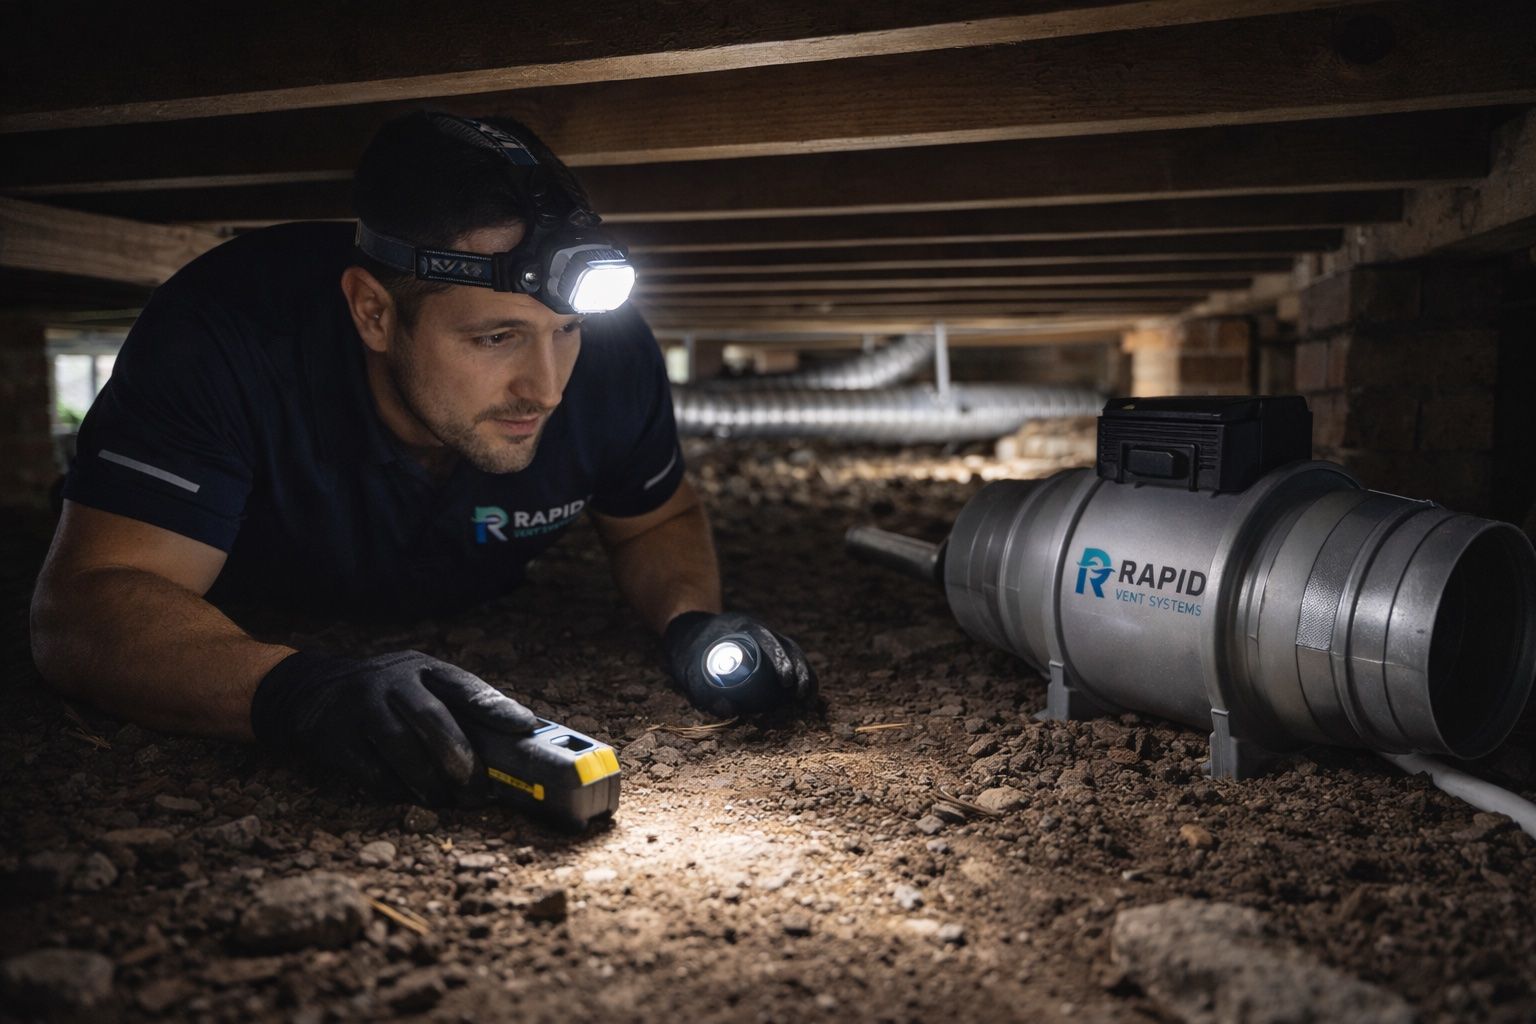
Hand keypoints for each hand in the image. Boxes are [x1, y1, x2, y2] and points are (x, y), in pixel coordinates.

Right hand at [251, 650, 537, 804]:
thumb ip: (456, 707)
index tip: (525, 729)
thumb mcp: (419, 684)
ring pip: (401, 747)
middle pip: (431, 719)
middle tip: (479, 789)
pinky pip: (371, 770)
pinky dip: (396, 789)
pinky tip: (411, 798)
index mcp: (423, 668)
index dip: (497, 708)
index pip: (465, 686)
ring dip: (429, 781)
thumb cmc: (387, 695)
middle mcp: (392, 682)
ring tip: (447, 800)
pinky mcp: (336, 737)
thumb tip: (512, 744)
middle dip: (459, 757)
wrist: (313, 692)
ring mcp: (361, 707)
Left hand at [663, 611, 817, 715]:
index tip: (786, 681)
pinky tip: (805, 698)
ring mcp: (767, 638)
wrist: (689, 637)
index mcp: (741, 626)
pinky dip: (800, 677)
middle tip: (800, 696)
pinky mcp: (770, 649)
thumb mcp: (690, 672)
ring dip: (805, 676)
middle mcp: (759, 629)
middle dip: (800, 670)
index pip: (766, 638)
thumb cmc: (688, 654)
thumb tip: (728, 711)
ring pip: (795, 653)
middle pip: (788, 646)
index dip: (780, 658)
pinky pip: (791, 661)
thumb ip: (704, 691)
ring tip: (808, 702)